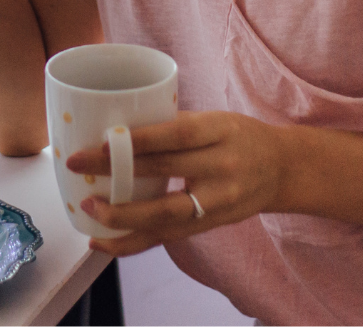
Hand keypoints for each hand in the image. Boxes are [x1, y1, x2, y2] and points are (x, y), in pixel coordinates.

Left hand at [67, 111, 292, 255]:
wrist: (284, 169)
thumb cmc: (240, 137)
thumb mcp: (216, 119)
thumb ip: (175, 127)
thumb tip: (117, 132)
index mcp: (220, 130)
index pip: (176, 135)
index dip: (140, 139)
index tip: (102, 141)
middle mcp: (223, 165)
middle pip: (165, 170)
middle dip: (117, 171)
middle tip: (78, 167)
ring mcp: (220, 200)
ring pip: (167, 214)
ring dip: (124, 217)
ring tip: (90, 213)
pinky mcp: (212, 224)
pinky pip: (169, 236)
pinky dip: (135, 241)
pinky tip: (106, 242)